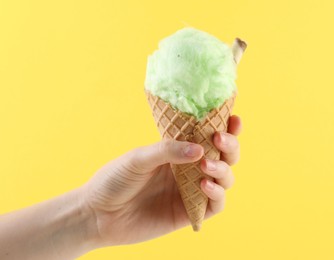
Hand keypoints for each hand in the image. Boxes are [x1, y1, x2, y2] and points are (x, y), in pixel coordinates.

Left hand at [83, 115, 241, 245]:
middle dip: (230, 146)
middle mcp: (189, 169)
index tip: (233, 118)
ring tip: (206, 165)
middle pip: (224, 156)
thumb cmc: (115, 180)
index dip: (225, 127)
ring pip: (225, 179)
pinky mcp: (189, 213)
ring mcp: (191, 191)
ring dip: (223, 169)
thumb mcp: (139, 157)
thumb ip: (168, 151)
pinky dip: (216, 193)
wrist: (98, 214)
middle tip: (220, 139)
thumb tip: (200, 149)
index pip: (208, 136)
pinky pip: (215, 204)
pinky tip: (203, 185)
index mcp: (177, 151)